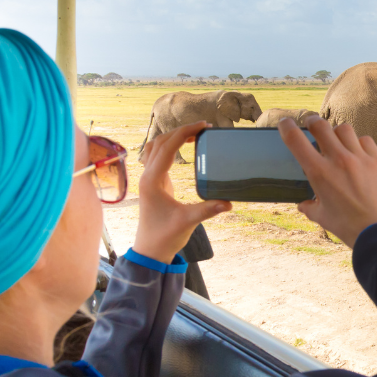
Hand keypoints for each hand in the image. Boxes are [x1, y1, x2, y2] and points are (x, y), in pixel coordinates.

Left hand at [133, 121, 230, 262]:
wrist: (150, 250)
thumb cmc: (164, 236)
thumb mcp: (188, 222)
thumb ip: (207, 210)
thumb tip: (229, 202)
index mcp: (152, 180)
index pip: (167, 146)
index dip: (185, 132)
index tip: (203, 126)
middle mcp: (147, 176)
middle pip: (160, 142)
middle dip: (181, 130)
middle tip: (203, 128)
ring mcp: (149, 178)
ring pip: (156, 147)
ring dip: (173, 137)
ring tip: (195, 133)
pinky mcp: (154, 183)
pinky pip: (159, 156)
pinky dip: (171, 146)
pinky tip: (185, 147)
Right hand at [278, 116, 376, 248]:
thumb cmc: (348, 227)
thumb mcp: (322, 217)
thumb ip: (310, 207)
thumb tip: (303, 204)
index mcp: (319, 173)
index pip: (296, 140)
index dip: (287, 127)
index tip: (285, 123)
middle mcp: (338, 160)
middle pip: (320, 125)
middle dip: (312, 121)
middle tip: (311, 124)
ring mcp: (360, 158)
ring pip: (344, 129)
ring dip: (336, 132)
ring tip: (337, 141)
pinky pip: (366, 140)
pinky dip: (359, 143)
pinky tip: (358, 153)